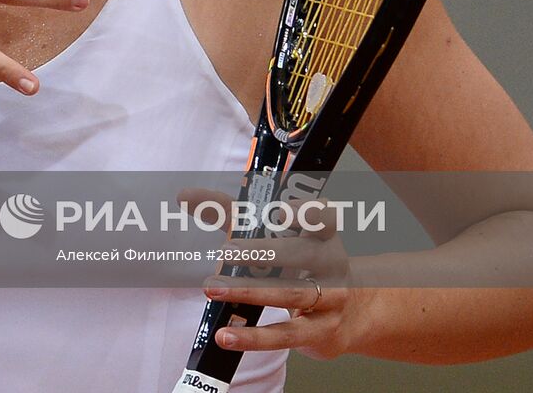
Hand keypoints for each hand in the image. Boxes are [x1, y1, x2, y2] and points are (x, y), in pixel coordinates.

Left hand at [181, 189, 359, 360]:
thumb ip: (230, 215)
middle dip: (263, 252)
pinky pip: (285, 335)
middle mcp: (332, 263)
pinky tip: (225, 336)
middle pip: (301, 253)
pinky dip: (252, 337)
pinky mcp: (321, 331)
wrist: (348, 315)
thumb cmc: (300, 265)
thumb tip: (185, 195)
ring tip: (211, 287)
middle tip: (225, 251)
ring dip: (249, 291)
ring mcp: (331, 299)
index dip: (304, 212)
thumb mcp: (273, 237)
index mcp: (321, 233)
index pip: (321, 216)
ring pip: (290, 294)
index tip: (277, 212)